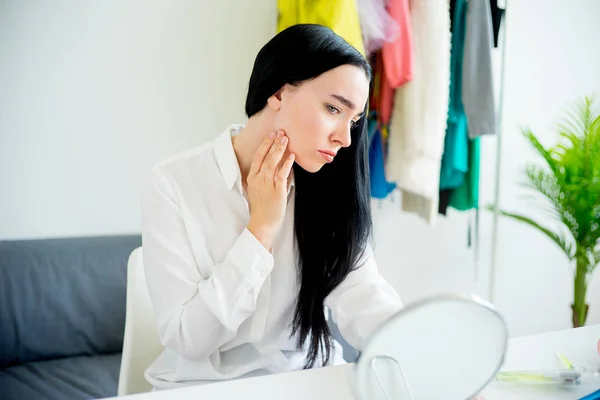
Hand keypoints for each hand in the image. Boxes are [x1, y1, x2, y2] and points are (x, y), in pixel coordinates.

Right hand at [246, 130, 294, 249]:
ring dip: (279, 149)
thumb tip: (282, 166)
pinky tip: (292, 156)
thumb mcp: (260, 190)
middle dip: (273, 143)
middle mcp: (258, 179)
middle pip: (265, 156)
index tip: (271, 135)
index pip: (258, 157)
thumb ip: (269, 177)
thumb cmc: (263, 207)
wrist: (262, 223)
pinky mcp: (276, 191)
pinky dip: (287, 164)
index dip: (265, 145)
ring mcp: (266, 184)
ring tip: (286, 139)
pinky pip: (282, 174)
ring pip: (272, 162)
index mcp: (252, 178)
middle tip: (281, 132)